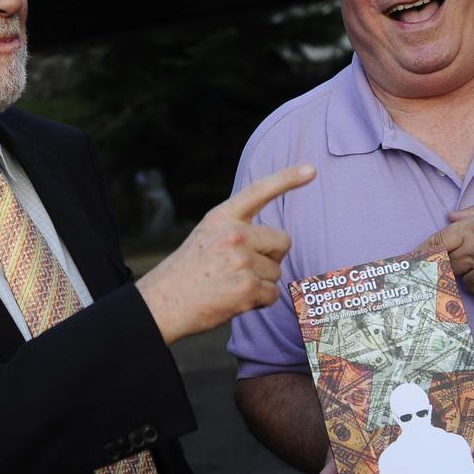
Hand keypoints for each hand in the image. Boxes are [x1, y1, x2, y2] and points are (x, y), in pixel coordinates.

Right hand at [137, 164, 315, 343]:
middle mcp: (234, 235)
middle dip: (271, 256)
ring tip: (230, 285)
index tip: (311, 170)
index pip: (259, 191)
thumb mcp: (207, 235)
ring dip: (261, 282)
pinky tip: (235, 300)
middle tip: (244, 268)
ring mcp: (241, 261)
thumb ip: (237, 229)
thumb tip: (277, 241)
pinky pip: (272, 294)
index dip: (288, 179)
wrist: (163, 303)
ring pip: (276, 271)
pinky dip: (259, 301)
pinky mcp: (247, 288)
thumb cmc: (187, 271)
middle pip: (282, 241)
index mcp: (222, 217)